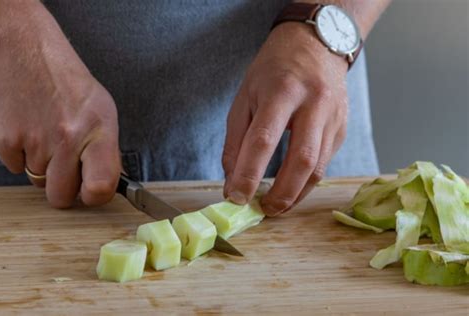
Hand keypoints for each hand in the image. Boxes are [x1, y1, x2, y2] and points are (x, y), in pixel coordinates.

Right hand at [0, 2, 120, 207]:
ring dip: (44, 169)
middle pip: (62, 197)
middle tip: (68, 167)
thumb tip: (105, 183)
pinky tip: (30, 131)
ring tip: (49, 138)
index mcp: (98, 131)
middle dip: (65, 188)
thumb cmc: (68, 80)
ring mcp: (34, 141)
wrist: (27, 49)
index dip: (96, 196)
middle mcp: (67, 138)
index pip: (101, 187)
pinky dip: (22, 157)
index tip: (93, 191)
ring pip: (38, 183)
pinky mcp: (6, 139)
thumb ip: (105, 149)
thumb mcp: (102, 110)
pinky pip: (16, 169)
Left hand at [222, 23, 347, 215]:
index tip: (236, 196)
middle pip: (301, 160)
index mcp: (282, 90)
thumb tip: (233, 180)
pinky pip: (325, 162)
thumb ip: (237, 140)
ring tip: (276, 206)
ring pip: (319, 168)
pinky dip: (306, 181)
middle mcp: (314, 103)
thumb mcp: (246, 96)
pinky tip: (292, 187)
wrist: (316, 45)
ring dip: (296, 194)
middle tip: (264, 210)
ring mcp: (333, 117)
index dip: (249, 174)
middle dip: (282, 194)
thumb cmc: (275, 69)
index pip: (264, 140)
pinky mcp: (342, 128)